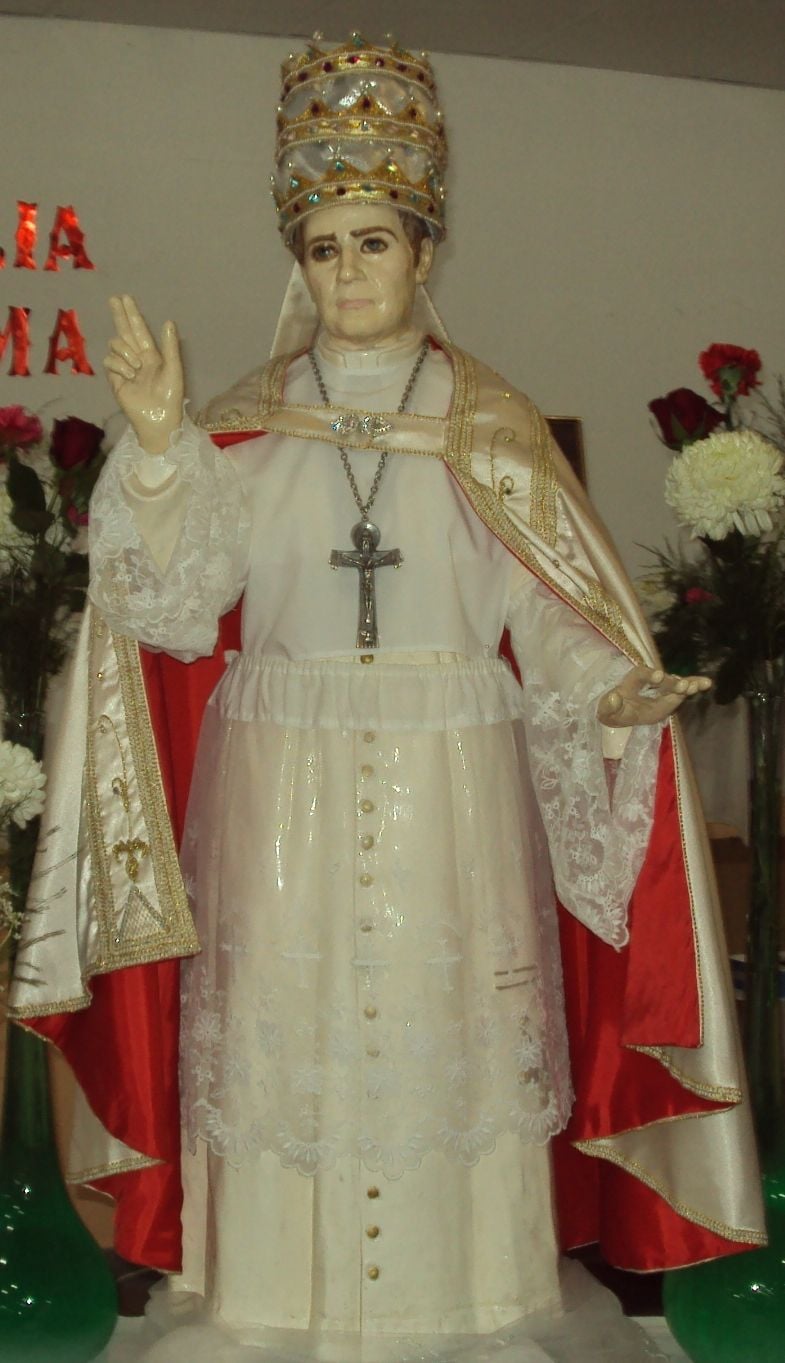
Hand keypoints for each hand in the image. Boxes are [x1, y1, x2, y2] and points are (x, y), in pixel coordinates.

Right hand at [103, 295, 184, 454]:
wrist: (157, 418)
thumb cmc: (170, 397)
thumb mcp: (173, 369)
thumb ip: (170, 346)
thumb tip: (168, 321)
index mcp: (152, 355)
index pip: (139, 330)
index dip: (132, 314)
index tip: (125, 298)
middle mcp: (137, 358)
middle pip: (124, 331)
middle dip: (119, 315)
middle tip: (113, 298)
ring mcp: (124, 368)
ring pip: (116, 346)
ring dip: (126, 353)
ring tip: (137, 368)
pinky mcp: (114, 379)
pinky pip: (110, 361)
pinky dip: (119, 366)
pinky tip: (129, 376)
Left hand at [597, 666, 711, 727]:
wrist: (622, 710)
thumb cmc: (614, 710)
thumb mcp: (606, 711)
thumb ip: (608, 706)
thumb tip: (614, 697)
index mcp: (631, 682)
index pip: (639, 675)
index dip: (648, 674)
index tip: (658, 676)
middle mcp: (649, 680)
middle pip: (662, 679)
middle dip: (671, 682)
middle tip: (682, 686)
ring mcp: (661, 687)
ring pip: (676, 682)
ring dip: (687, 683)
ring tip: (698, 685)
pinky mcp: (671, 694)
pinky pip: (684, 688)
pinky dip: (695, 685)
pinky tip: (707, 683)